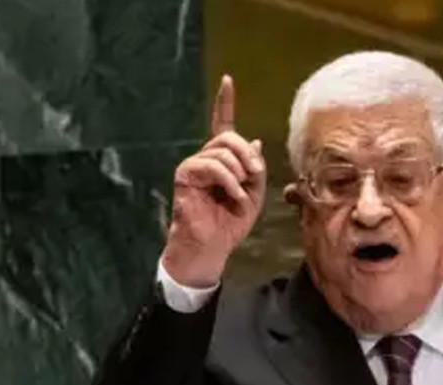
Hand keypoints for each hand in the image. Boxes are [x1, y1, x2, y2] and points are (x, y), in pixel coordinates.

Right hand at [162, 74, 267, 287]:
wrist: (212, 245)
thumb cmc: (230, 223)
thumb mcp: (254, 194)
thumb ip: (256, 169)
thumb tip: (255, 141)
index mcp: (223, 160)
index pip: (223, 124)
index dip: (225, 102)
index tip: (227, 80)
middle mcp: (206, 157)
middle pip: (229, 136)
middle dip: (248, 154)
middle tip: (255, 175)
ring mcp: (194, 164)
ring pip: (223, 151)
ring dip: (239, 173)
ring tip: (240, 194)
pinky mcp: (186, 174)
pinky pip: (212, 166)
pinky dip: (228, 181)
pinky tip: (232, 195)